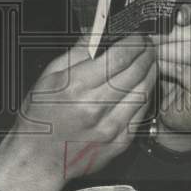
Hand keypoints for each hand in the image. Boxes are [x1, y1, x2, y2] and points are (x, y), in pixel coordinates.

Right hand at [0, 34, 156, 190]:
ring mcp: (110, 127)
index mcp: (77, 87)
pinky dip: (146, 96)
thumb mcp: (49, 77)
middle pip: (135, 72)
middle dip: (146, 54)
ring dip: (151, 73)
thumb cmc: (40, 117)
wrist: (39, 159)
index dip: (133, 43)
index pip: (118, 57)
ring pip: (143, 92)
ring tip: (149, 62)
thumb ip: (76, 52)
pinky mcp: (118, 143)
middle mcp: (95, 107)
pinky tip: (143, 87)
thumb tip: (96, 32)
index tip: (137, 36)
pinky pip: (142, 114)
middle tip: (148, 45)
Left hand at [152, 0, 190, 151]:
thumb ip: (179, 21)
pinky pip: (186, 70)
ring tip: (151, 52)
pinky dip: (166, 66)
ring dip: (165, 49)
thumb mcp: (178, 37)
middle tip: (149, 36)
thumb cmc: (175, 67)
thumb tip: (172, 12)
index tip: (170, 17)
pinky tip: (158, 67)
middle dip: (170, 33)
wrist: (173, 107)